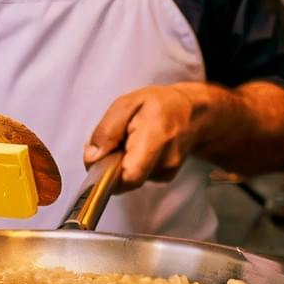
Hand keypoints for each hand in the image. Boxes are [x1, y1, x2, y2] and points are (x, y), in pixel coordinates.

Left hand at [83, 83, 234, 188]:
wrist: (192, 112)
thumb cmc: (159, 104)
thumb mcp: (127, 104)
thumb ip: (107, 130)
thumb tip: (92, 158)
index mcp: (156, 138)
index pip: (130, 176)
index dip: (108, 174)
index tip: (100, 156)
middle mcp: (166, 161)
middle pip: (125, 179)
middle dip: (111, 163)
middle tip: (115, 140)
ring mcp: (167, 172)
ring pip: (129, 177)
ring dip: (121, 162)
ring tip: (130, 139)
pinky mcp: (165, 177)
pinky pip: (137, 176)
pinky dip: (131, 163)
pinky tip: (139, 147)